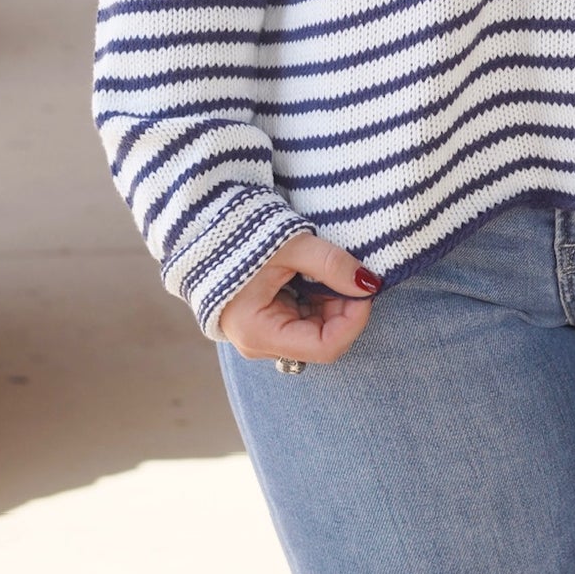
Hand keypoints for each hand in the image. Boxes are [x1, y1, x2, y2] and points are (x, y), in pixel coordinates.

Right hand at [218, 232, 381, 362]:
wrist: (204, 226)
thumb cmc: (241, 237)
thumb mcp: (290, 246)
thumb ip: (331, 264)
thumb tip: (370, 283)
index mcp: (259, 333)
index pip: (325, 346)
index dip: (354, 319)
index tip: (366, 287)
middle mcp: (260, 343)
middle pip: (323, 339)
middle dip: (345, 308)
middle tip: (351, 272)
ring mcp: (263, 333)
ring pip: (317, 330)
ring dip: (333, 302)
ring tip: (329, 268)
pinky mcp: (267, 320)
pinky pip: (305, 318)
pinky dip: (320, 298)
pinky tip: (316, 274)